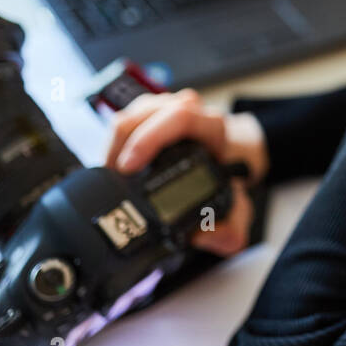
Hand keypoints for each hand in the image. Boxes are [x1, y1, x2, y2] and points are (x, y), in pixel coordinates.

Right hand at [102, 89, 269, 256]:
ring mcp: (164, 110)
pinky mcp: (146, 115)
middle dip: (122, 144)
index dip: (150, 138)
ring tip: (110, 176)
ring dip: (113, 146)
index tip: (128, 167)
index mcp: (211, 128)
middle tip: (112, 178)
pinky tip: (112, 169)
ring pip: (131, 114)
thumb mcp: (235, 206)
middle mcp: (188, 112)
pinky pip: (123, 122)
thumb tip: (208, 235)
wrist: (222, 162)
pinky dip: (112, 146)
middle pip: (147, 112)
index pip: (181, 117)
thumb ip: (231, 228)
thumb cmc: (223, 179)